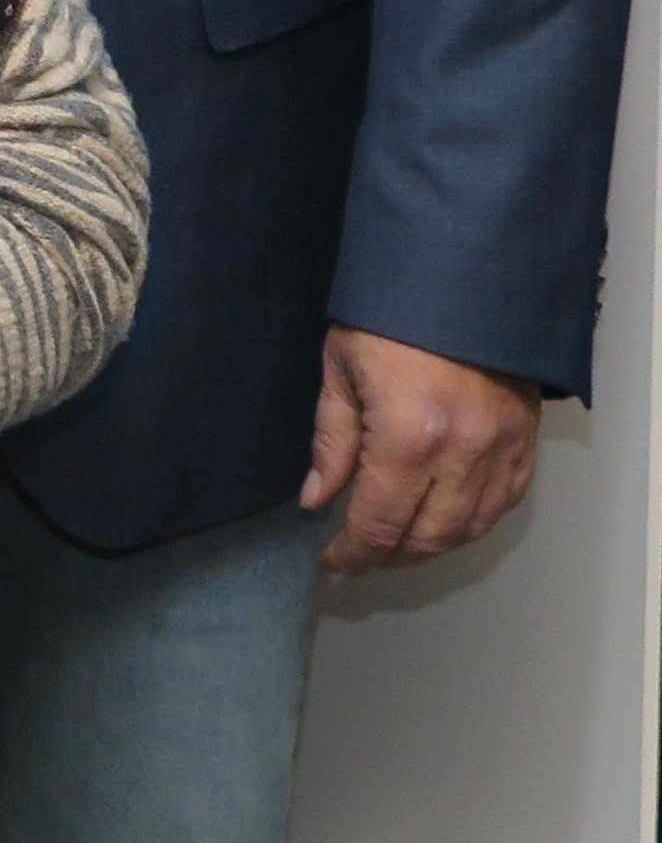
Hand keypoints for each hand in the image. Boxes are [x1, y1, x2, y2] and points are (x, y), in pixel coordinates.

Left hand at [302, 324, 542, 573]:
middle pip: (427, 538)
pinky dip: (471, 524)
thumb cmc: (388, 318)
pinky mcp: (527, 444)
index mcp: (408, 438)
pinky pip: (503, 506)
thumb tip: (315, 500)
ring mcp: (502, 453)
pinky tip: (443, 522)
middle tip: (358, 558)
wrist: (462, 278)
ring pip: (468, 530)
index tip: (331, 563)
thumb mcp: (341, 370)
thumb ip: (331, 443)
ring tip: (395, 546)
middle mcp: (462, 456)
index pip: (379, 523)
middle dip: (388, 556)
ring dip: (429, 548)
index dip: (352, 553)